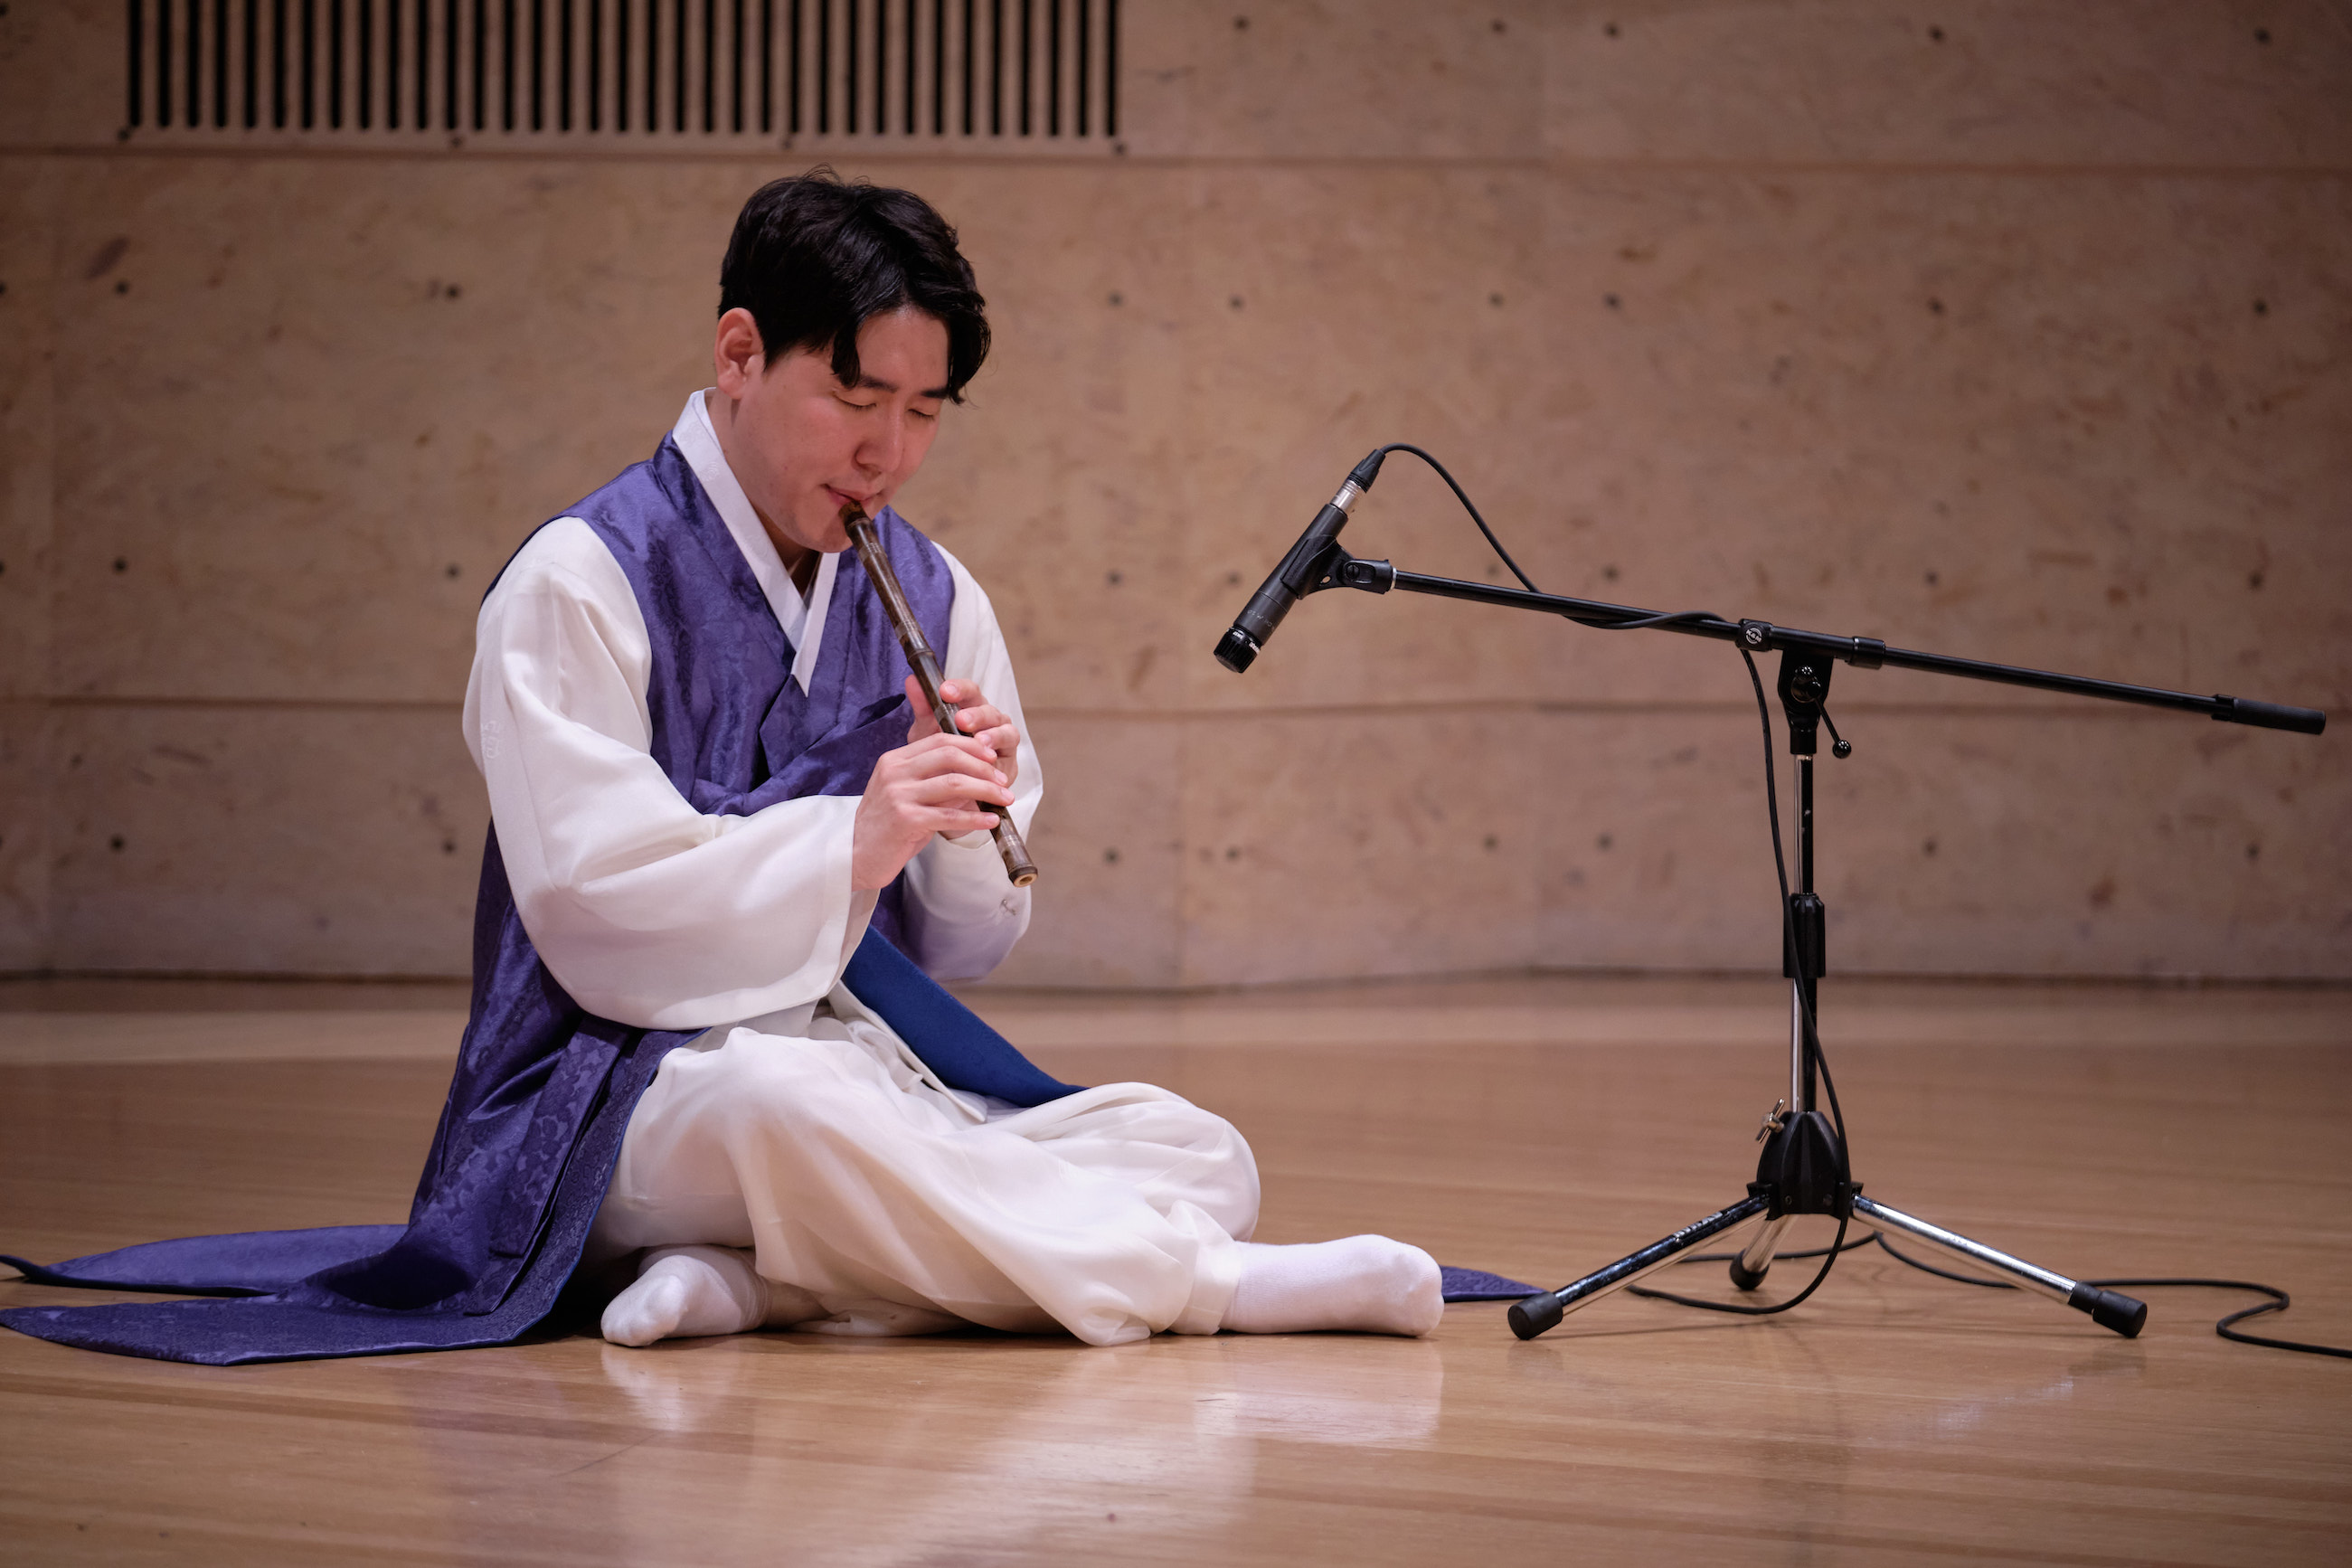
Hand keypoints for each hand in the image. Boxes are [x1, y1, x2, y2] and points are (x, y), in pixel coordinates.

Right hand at [851, 727, 1013, 891]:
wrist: (855, 856)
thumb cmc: (888, 827)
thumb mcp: (908, 795)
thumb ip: (935, 782)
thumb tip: (978, 777)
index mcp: (895, 760)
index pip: (940, 740)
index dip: (972, 746)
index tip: (993, 758)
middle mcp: (895, 772)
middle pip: (950, 756)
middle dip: (984, 767)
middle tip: (1003, 781)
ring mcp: (898, 795)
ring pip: (954, 783)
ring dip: (986, 790)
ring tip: (1005, 799)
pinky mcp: (905, 820)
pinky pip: (949, 816)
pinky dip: (975, 818)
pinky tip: (991, 820)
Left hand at [901, 675, 1020, 792]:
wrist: (945, 792)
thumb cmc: (938, 758)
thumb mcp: (926, 733)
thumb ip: (923, 708)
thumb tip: (912, 679)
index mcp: (969, 707)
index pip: (968, 691)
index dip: (959, 689)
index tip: (944, 691)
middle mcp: (989, 719)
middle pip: (988, 709)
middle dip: (975, 714)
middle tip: (961, 720)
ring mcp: (1002, 738)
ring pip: (1005, 729)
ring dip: (993, 734)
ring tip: (979, 741)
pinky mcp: (1009, 760)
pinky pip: (1010, 754)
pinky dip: (1000, 757)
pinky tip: (989, 760)